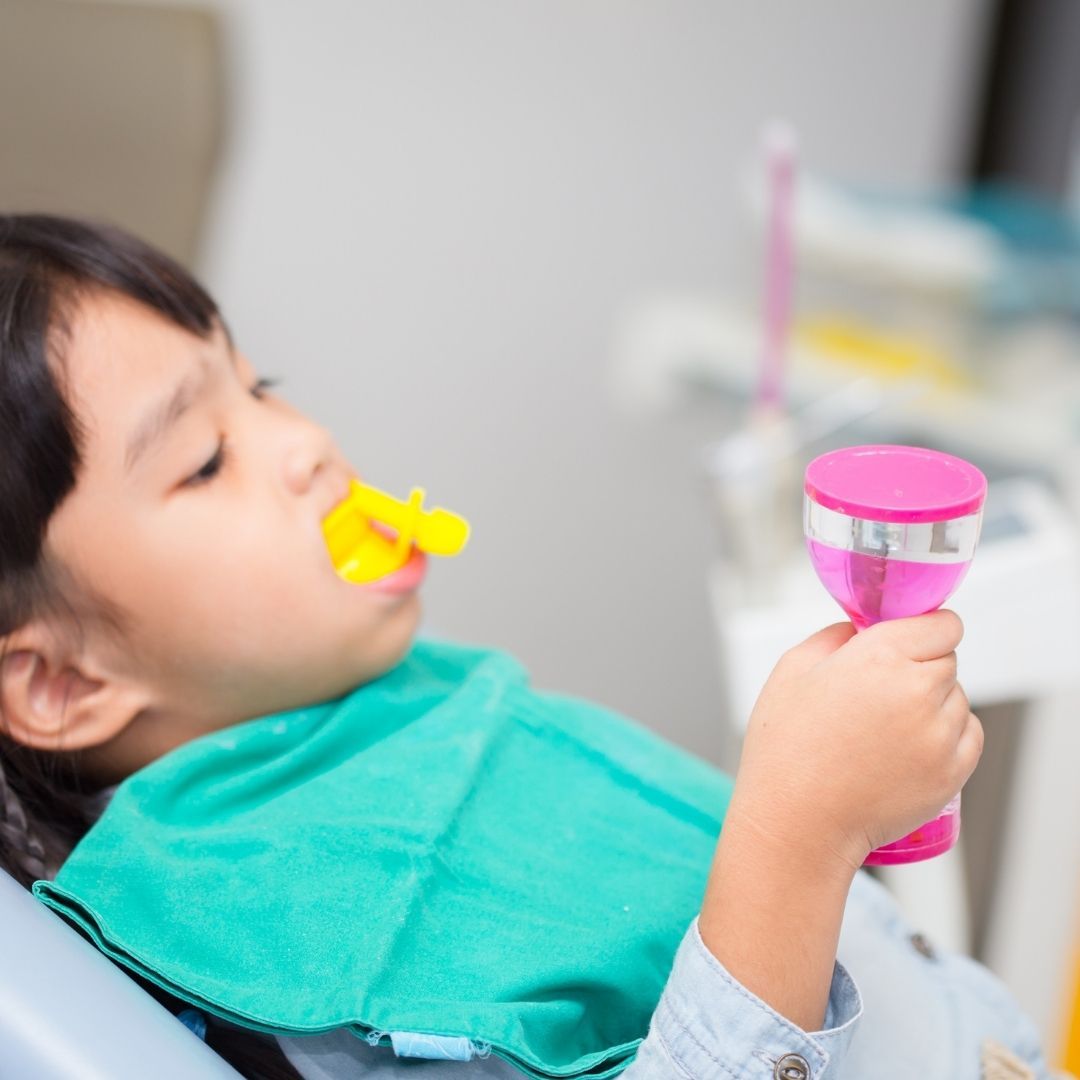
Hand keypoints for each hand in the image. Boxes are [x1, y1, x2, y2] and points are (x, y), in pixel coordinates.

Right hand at [728, 610, 982, 872]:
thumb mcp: (792, 670)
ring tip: (886, 728)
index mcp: (879, 656)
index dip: (924, 630)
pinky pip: (969, 736)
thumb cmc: (786, 748)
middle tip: (880, 693)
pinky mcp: (952, 772)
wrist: (798, 822)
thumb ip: (834, 636)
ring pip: (957, 699)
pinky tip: (906, 748)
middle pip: (947, 659)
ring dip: (933, 703)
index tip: (909, 640)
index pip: (942, 624)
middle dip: (920, 667)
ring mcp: (939, 734)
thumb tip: (861, 629)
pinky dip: (947, 736)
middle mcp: (917, 690)